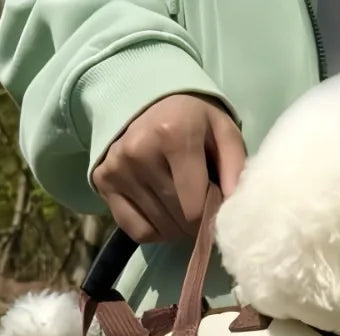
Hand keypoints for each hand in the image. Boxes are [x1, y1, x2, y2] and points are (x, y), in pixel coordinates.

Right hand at [93, 94, 244, 242]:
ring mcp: (116, 168)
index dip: (212, 217)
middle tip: (202, 207)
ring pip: (158, 228)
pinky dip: (155, 230)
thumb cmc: (194, 121)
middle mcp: (138, 152)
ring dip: (178, 227)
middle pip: (177, 220)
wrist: (147, 100)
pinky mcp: (102, 182)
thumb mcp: (224, 133)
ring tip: (183, 203)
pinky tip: (163, 211)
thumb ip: (236, 169)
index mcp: (173, 136)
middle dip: (196, 224)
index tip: (217, 207)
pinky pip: (136, 230)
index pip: (195, 208)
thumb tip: (235, 208)